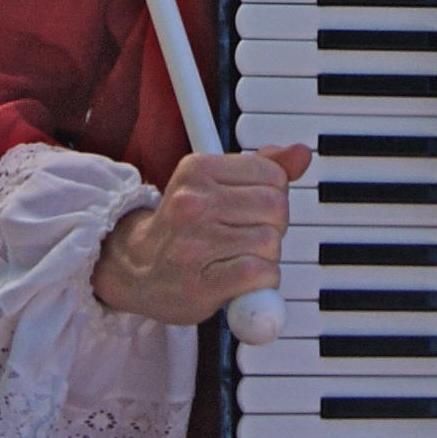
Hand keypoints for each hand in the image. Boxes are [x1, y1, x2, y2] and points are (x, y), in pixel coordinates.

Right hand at [92, 146, 309, 327]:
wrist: (136, 269)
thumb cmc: (181, 228)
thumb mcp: (212, 185)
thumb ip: (259, 168)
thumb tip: (300, 153)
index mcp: (197, 169)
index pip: (272, 175)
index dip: (274, 196)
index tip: (253, 210)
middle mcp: (192, 202)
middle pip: (275, 208)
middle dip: (273, 227)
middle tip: (248, 237)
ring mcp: (195, 243)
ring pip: (270, 243)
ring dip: (266, 258)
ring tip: (240, 258)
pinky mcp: (202, 283)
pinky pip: (260, 275)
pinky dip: (262, 283)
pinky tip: (242, 282)